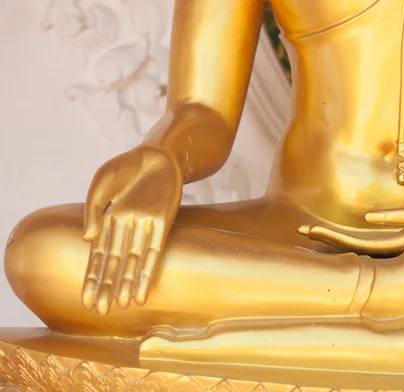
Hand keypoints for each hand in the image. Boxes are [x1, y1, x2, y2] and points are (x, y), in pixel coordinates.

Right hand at [81, 146, 182, 315]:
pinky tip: (145, 288)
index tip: (85, 299)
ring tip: (122, 306)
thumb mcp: (103, 181)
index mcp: (107, 220)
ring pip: (134, 262)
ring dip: (128, 284)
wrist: (158, 154)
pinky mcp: (164, 224)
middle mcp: (126, 228)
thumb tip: (88, 240)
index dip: (92, 278)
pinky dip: (149, 270)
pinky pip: (156, 251)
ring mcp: (146, 228)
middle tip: (101, 312)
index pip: (99, 255)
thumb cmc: (127, 166)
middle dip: (108, 287)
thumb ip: (93, 209)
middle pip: (116, 264)